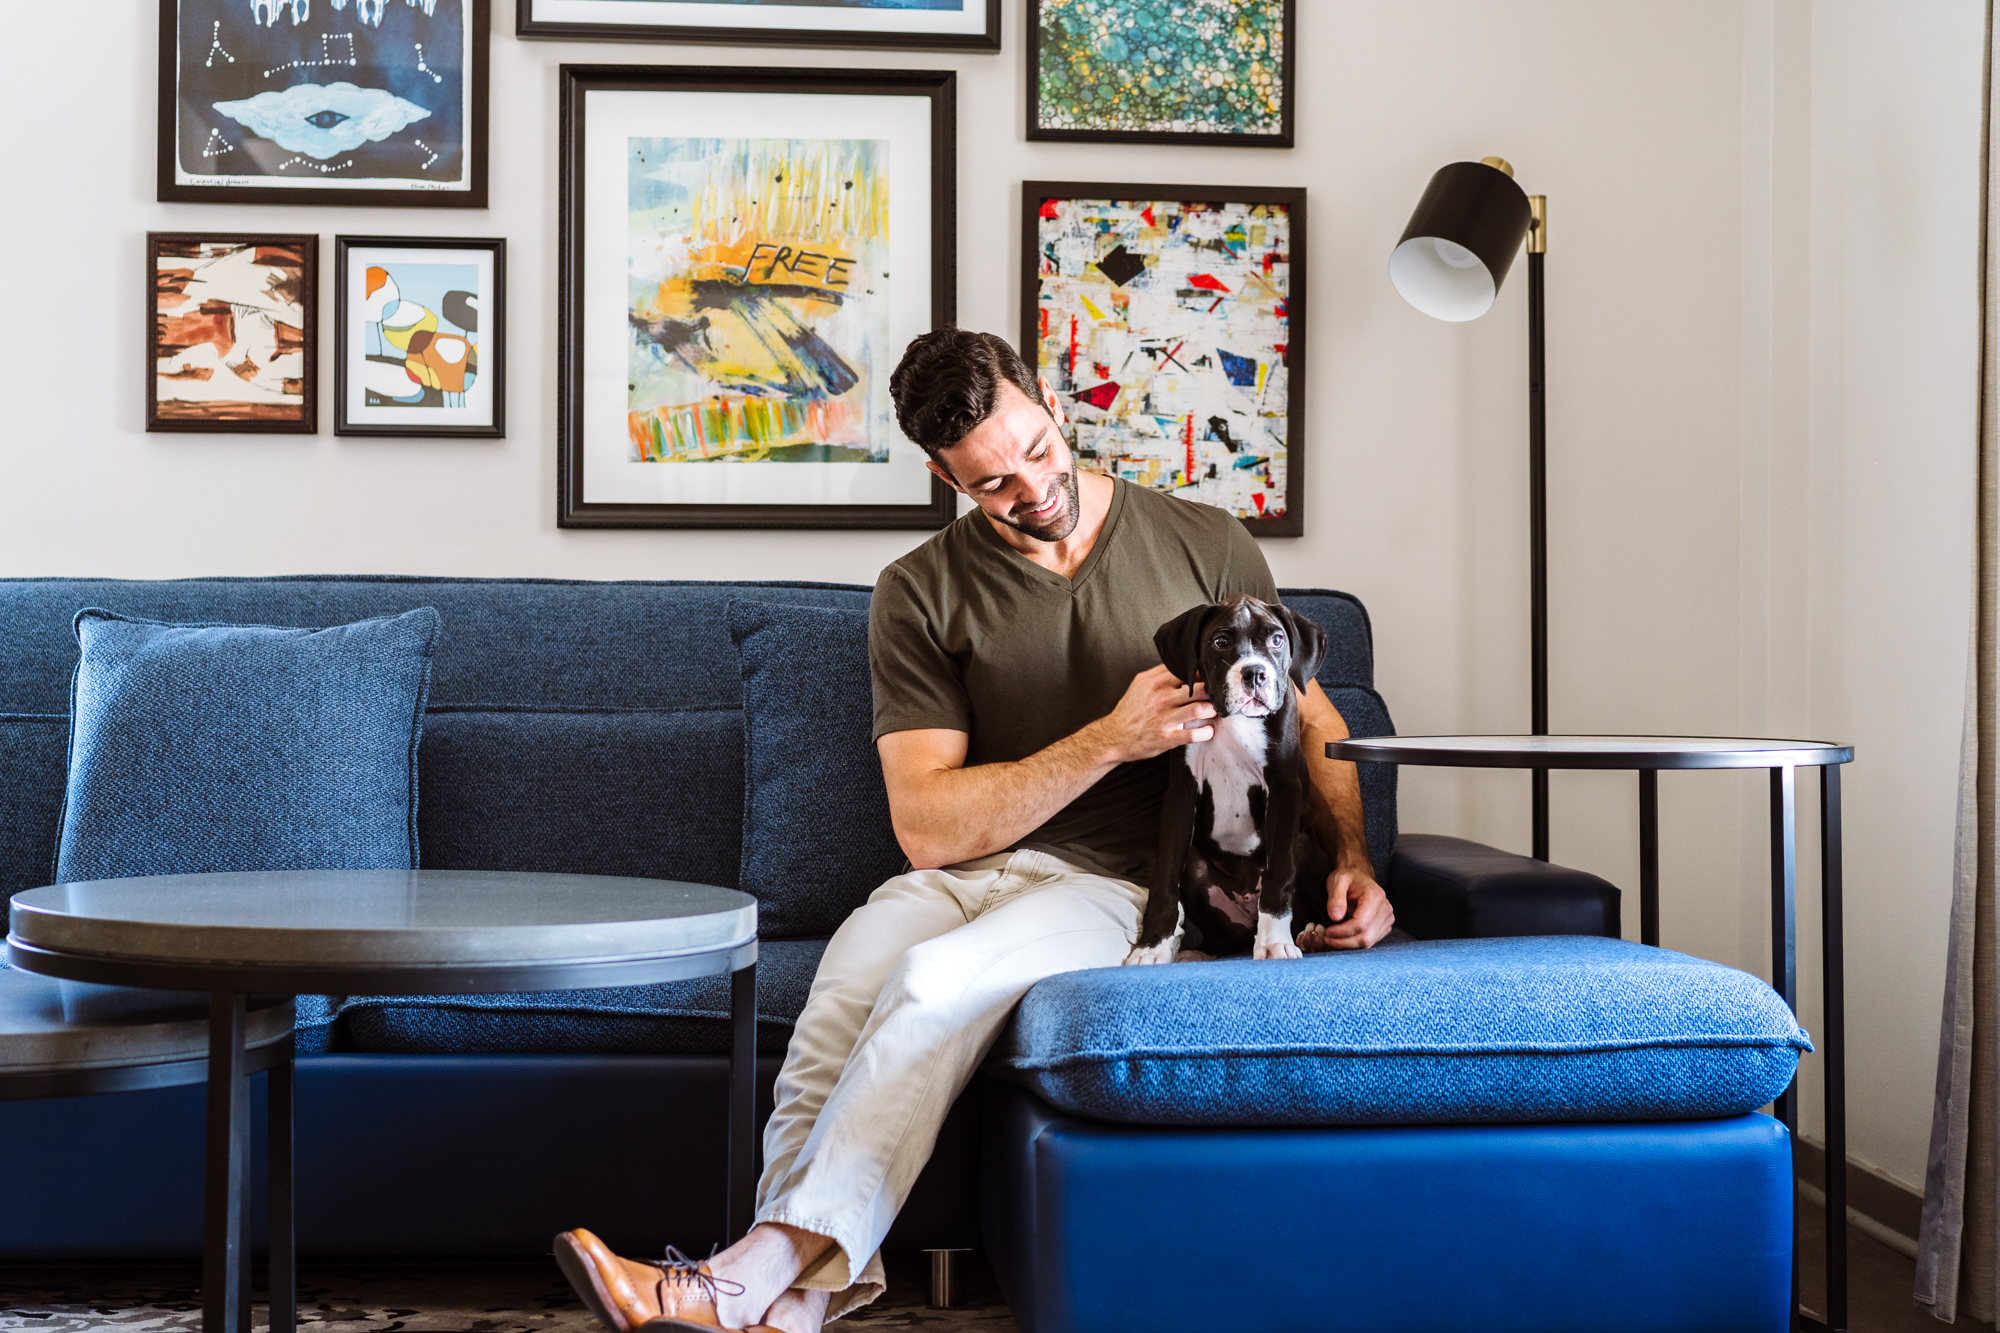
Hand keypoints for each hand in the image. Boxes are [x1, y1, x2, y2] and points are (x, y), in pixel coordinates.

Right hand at [1095, 665, 1214, 762]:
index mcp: (1156, 683)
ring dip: (1213, 710)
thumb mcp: (1139, 684)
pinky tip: (1209, 730)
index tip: (1211, 678)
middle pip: (1199, 689)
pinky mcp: (1167, 738)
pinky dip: (1206, 732)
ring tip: (1215, 710)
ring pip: (1200, 710)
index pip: (1188, 672)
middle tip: (1219, 695)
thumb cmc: (1129, 710)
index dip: (1204, 674)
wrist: (1113, 737)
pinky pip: (1194, 735)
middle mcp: (1162, 699)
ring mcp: (1165, 719)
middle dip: (1214, 692)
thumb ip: (1159, 673)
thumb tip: (1180, 663)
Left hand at [1297, 867, 1393, 950]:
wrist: (1358, 876)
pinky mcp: (1384, 927)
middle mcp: (1386, 909)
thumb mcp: (1337, 881)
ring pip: (1368, 942)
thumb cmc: (1348, 878)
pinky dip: (1354, 943)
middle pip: (1366, 937)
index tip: (1327, 931)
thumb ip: (1335, 898)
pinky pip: (1369, 942)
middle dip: (1344, 941)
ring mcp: (1387, 919)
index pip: (1361, 924)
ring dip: (1348, 944)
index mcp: (1375, 896)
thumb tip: (1335, 918)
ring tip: (1332, 937)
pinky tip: (1342, 937)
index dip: (1342, 932)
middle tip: (1327, 937)